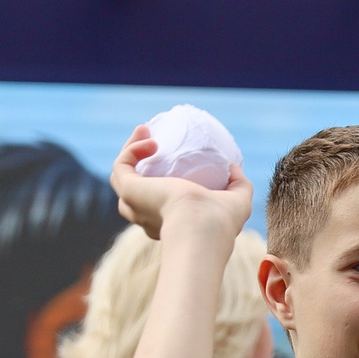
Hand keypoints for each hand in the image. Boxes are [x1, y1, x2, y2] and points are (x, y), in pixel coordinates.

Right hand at [108, 124, 252, 242]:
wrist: (203, 225)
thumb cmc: (221, 220)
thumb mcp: (237, 200)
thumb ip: (239, 184)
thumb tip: (234, 167)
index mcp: (170, 223)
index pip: (159, 206)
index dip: (160, 182)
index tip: (173, 158)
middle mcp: (147, 218)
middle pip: (133, 192)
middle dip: (138, 166)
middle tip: (154, 142)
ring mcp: (135, 206)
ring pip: (120, 177)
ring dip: (129, 152)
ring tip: (145, 131)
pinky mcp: (130, 191)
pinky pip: (122, 165)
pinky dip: (132, 149)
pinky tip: (150, 139)